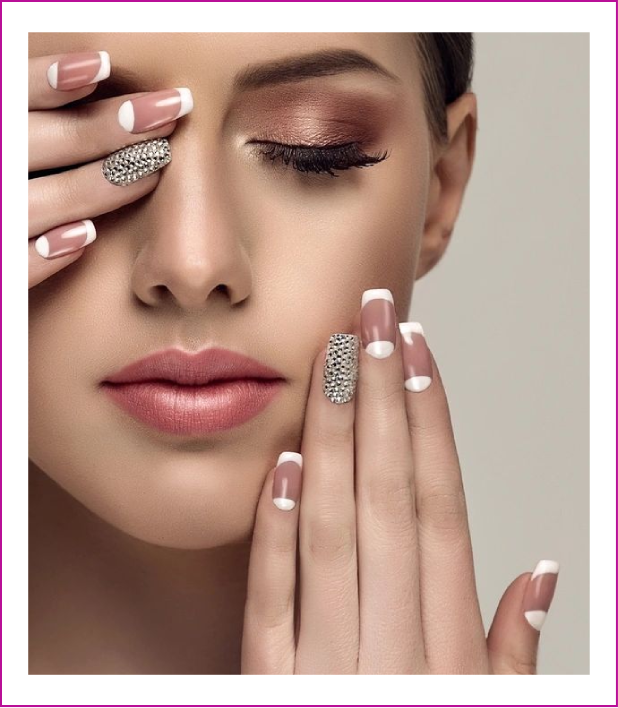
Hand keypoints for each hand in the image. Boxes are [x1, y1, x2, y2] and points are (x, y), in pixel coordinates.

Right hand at [28, 51, 189, 288]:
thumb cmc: (27, 188)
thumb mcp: (27, 149)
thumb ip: (49, 129)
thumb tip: (107, 81)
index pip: (12, 96)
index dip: (50, 79)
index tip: (107, 64)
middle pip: (34, 142)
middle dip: (101, 129)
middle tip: (165, 115)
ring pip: (31, 203)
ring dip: (90, 187)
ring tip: (150, 173)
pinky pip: (13, 265)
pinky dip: (46, 253)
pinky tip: (88, 236)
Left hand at [242, 289, 558, 674]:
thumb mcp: (482, 707)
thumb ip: (508, 647)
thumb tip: (539, 572)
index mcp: (444, 643)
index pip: (439, 503)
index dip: (431, 421)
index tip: (420, 354)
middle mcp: (388, 639)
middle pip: (386, 494)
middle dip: (381, 397)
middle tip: (373, 318)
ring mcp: (323, 656)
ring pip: (330, 524)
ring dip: (332, 435)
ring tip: (332, 360)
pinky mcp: (268, 676)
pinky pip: (269, 594)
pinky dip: (275, 527)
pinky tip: (281, 462)